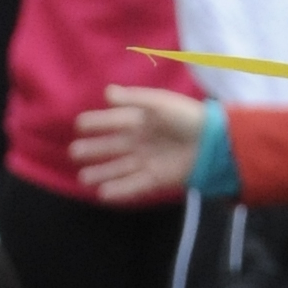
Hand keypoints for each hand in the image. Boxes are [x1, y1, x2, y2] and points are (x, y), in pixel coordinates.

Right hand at [71, 84, 206, 202]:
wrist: (212, 143)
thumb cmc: (187, 117)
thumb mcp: (160, 103)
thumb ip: (134, 98)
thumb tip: (106, 93)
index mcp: (141, 120)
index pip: (113, 121)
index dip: (97, 123)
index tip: (79, 125)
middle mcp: (140, 141)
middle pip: (112, 147)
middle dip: (94, 150)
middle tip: (74, 153)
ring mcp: (147, 161)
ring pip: (119, 168)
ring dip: (101, 173)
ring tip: (83, 179)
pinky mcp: (156, 179)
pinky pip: (133, 185)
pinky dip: (119, 190)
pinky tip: (103, 194)